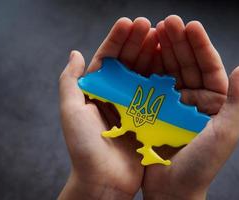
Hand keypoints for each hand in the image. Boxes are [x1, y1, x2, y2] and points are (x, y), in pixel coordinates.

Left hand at [58, 17, 152, 199]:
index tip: (128, 23)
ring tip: (160, 37)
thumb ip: (70, 81)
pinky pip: (155, 92)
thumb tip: (75, 53)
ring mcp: (133, 105)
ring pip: (142, 74)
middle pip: (127, 62)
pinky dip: (161, 77)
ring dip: (150, 54)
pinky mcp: (147, 117)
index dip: (117, 39)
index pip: (107, 58)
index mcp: (96, 90)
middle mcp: (114, 94)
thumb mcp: (71, 111)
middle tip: (149, 25)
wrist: (104, 180)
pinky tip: (168, 62)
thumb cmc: (84, 147)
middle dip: (137, 42)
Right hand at [140, 16, 238, 199]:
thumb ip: (238, 101)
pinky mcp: (154, 110)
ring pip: (168, 71)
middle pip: (187, 64)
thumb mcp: (225, 133)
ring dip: (162, 51)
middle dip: (178, 42)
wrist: (172, 189)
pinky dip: (147, 69)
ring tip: (153, 32)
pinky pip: (151, 85)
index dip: (200, 45)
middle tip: (167, 22)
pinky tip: (143, 55)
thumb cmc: (201, 165)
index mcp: (214, 103)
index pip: (209, 67)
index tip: (189, 25)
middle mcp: (194, 100)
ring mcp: (172, 103)